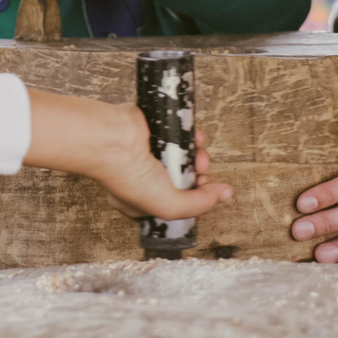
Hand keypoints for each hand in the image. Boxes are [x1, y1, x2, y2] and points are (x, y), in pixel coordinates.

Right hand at [24, 91, 230, 221]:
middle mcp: (145, 178)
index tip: (206, 192)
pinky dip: (192, 134)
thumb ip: (200, 204)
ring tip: (200, 154)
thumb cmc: (126, 176)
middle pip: (185, 178)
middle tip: (203, 173)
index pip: (177, 203)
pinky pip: (182, 133)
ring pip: (185, 155)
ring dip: (199, 154)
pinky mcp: (155, 131)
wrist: (112, 140)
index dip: (197, 198)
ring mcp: (150, 153)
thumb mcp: (168, 206)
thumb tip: (225, 194)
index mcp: (142, 201)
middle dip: (200, 176)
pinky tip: (195, 137)